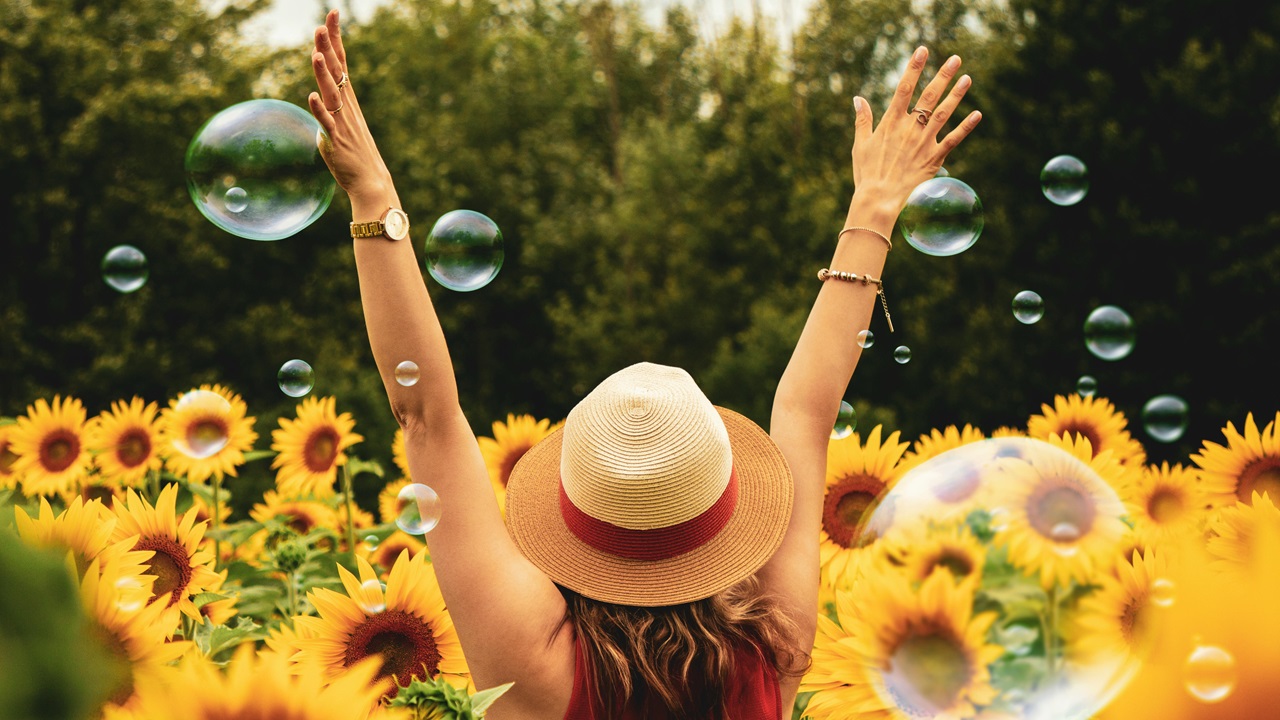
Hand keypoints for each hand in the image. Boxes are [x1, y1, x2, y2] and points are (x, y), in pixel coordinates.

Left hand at [307, 10, 393, 203]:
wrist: (371, 181)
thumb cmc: (354, 155)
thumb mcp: (340, 127)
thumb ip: (328, 113)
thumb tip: (318, 105)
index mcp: (347, 100)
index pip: (341, 62)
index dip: (335, 39)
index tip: (332, 15)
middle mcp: (346, 107)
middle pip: (337, 71)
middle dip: (329, 47)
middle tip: (322, 24)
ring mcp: (342, 122)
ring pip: (332, 93)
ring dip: (324, 74)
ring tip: (317, 54)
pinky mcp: (336, 141)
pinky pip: (327, 122)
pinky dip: (320, 109)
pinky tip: (312, 96)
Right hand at [849, 46, 981, 213]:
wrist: (879, 199)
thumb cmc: (867, 173)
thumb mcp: (860, 144)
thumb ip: (862, 119)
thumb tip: (857, 98)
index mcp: (890, 123)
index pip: (904, 88)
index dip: (914, 67)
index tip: (923, 50)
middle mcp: (909, 129)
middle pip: (929, 96)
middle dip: (943, 75)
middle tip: (955, 58)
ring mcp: (923, 142)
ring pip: (943, 113)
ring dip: (957, 95)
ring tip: (967, 78)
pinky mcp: (934, 158)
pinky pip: (953, 140)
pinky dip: (966, 127)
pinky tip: (977, 114)